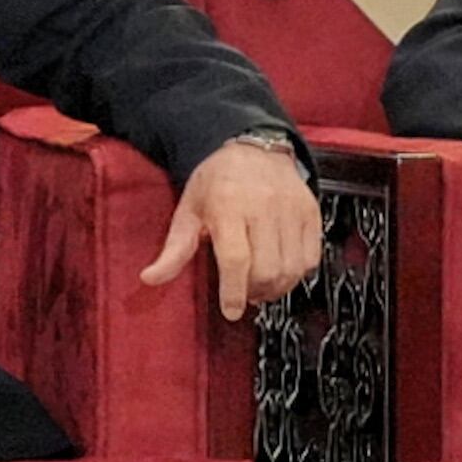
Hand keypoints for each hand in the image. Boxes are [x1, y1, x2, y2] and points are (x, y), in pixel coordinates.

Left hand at [143, 136, 322, 319]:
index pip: (236, 258)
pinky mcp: (311, 213)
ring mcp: (292, 210)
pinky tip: (280, 272)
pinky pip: (310, 257)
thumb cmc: (215, 183)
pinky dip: (297, 274)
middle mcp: (264, 208)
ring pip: (292, 267)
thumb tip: (149, 279)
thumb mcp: (187, 211)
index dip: (234, 291)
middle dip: (255, 291)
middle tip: (244, 295)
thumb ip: (174, 249)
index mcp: (227, 206)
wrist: (254, 150)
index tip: (230, 311)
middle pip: (267, 268)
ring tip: (260, 288)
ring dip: (277, 288)